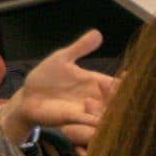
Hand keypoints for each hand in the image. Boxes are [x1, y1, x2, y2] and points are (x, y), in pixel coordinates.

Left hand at [1, 29, 116, 148]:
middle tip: (110, 88)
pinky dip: (96, 121)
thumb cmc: (45, 77)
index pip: (116, 83)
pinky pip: (90, 123)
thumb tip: (98, 32)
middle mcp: (94, 96)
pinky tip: (98, 118)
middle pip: (116, 100)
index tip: (127, 75)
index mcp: (94, 81)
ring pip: (107, 113)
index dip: (125, 81)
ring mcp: (86, 109)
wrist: (27, 96)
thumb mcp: (62, 58)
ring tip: (94, 102)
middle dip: (118, 96)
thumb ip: (80, 47)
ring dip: (106, 109)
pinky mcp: (75, 119)